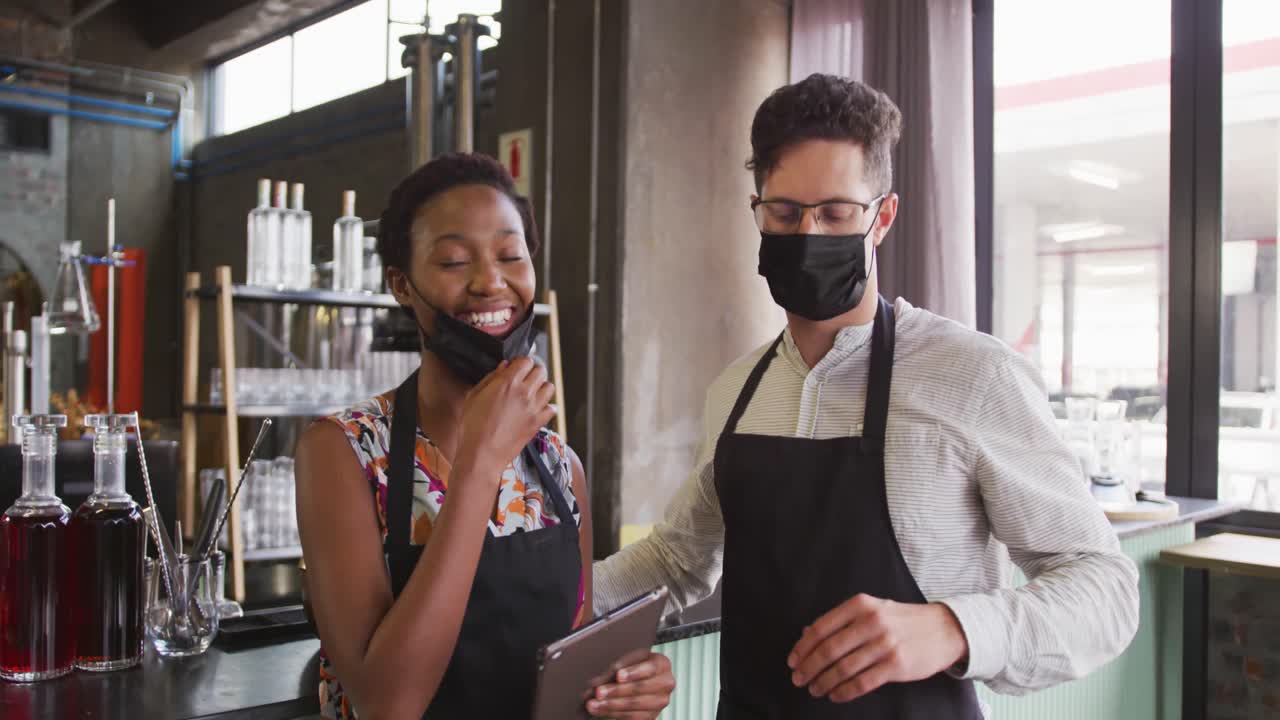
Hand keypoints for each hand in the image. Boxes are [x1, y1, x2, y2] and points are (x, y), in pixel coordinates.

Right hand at [455, 357, 555, 474]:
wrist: (482, 454)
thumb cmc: (473, 428)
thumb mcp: (474, 396)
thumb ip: (491, 378)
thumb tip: (504, 366)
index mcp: (507, 383)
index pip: (526, 360)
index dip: (521, 362)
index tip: (518, 366)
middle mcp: (524, 393)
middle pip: (541, 371)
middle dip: (533, 371)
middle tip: (526, 377)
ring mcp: (533, 408)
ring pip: (550, 387)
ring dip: (542, 387)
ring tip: (533, 392)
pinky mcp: (538, 423)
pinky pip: (552, 408)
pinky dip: (547, 407)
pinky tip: (537, 409)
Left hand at [585, 652, 674, 718]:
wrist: (640, 677)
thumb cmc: (633, 664)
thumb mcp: (629, 658)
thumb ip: (619, 665)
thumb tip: (602, 677)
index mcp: (663, 664)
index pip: (650, 668)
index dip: (634, 673)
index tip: (618, 675)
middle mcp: (666, 684)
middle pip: (641, 689)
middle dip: (617, 691)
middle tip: (598, 692)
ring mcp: (660, 702)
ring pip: (634, 706)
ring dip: (610, 705)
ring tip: (592, 704)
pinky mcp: (651, 716)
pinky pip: (630, 717)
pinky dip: (611, 713)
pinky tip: (598, 710)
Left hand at [787, 595, 966, 702]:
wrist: (944, 629)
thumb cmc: (902, 620)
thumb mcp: (872, 609)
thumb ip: (841, 620)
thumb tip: (807, 633)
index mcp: (860, 605)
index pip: (822, 628)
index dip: (803, 647)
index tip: (792, 661)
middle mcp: (871, 622)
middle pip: (829, 649)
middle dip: (808, 667)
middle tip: (798, 679)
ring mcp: (884, 644)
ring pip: (843, 668)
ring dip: (823, 682)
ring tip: (814, 689)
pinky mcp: (896, 665)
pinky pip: (862, 682)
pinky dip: (844, 691)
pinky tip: (835, 695)